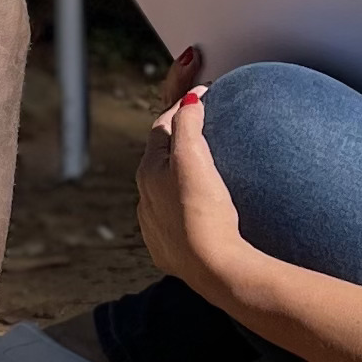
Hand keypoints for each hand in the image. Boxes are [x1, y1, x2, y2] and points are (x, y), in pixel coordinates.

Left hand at [134, 57, 258, 306]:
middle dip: (179, 136)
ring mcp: (157, 226)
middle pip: (163, 157)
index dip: (183, 104)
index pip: (163, 126)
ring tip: (206, 165)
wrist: (216, 271)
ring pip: (167, 189)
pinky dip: (188, 205)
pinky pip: (178, 219)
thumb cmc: (204, 214)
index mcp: (149, 172)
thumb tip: (189, 98)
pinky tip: (205, 208)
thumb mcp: (194, 160)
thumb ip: (188, 124)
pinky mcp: (171, 250)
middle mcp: (146, 199)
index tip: (206, 91)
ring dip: (182, 173)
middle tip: (202, 119)